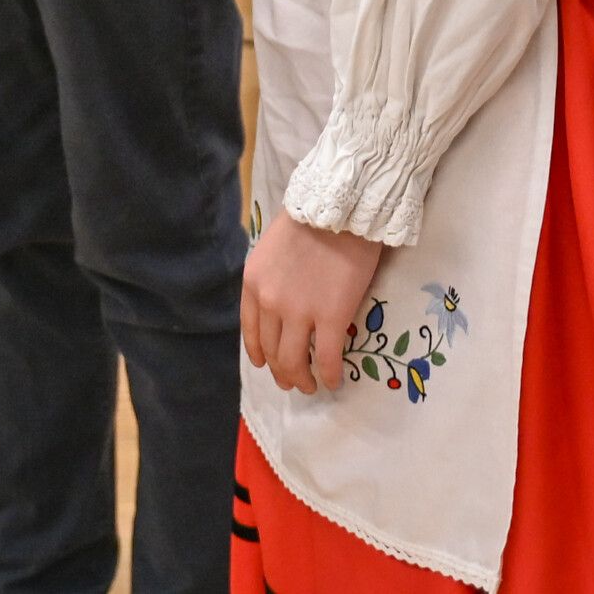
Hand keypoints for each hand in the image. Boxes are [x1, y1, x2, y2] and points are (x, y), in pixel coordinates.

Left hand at [243, 212, 383, 393]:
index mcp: (253, 283)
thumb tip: (278, 299)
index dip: (259, 353)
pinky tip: (334, 381)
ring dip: (301, 379)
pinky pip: (326, 359)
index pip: (251, 331)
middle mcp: (270, 302)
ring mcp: (300, 312)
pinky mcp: (332, 317)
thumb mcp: (272, 247)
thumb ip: (269, 277)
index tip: (266, 365)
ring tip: (310, 385)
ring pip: (294, 362)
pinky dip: (329, 376)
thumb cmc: (311, 219)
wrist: (341, 207)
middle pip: (272, 351)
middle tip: (292, 381)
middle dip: (282, 372)